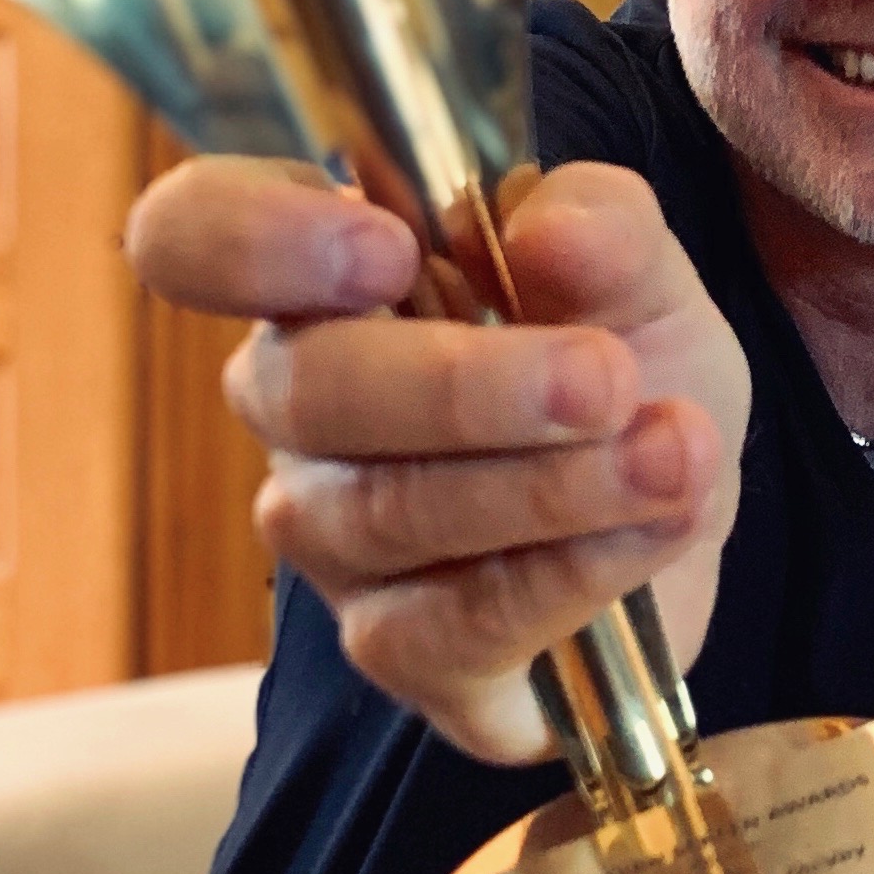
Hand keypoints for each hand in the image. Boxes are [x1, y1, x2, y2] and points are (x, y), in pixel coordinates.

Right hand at [124, 156, 749, 760]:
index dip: (255, 240)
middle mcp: (295, 402)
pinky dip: (570, 575)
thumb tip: (547, 229)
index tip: (386, 248)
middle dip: (464, 388)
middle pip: (303, 391)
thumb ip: (604, 226)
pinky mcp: (396, 647)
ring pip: (384, 515)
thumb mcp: (643, 266)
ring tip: (671, 452)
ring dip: (547, 486)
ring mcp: (331, 534)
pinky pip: (451, 627)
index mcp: (321, 273)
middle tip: (604, 376)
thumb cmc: (621, 352)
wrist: (679, 495)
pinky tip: (655, 528)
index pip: (193, 236)